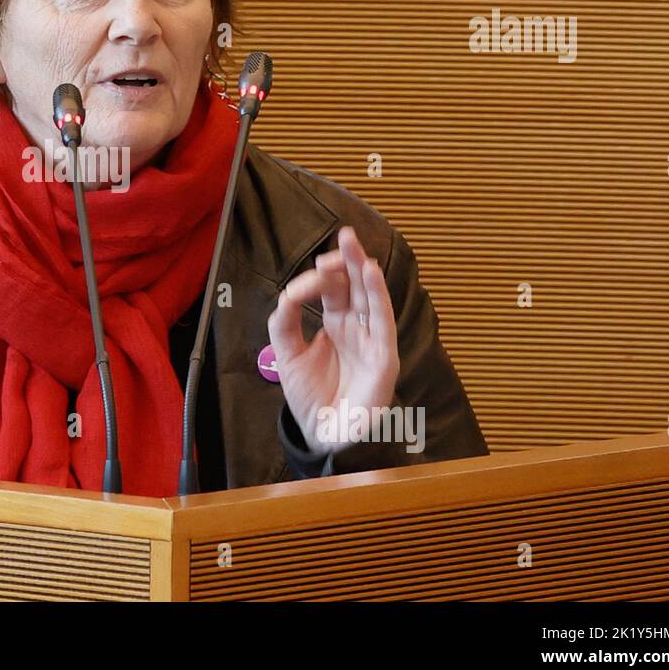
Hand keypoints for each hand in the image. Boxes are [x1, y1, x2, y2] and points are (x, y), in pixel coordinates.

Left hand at [266, 226, 400, 456]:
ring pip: (370, 296)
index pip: (332, 291)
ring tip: (354, 243)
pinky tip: (370, 273)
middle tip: (344, 234)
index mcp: (335, 326)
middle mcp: (356, 329)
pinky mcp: (383, 356)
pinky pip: (382, 320)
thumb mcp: (287, 353)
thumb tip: (288, 293)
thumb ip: (285, 322)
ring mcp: (371, 340)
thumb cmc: (311, 397)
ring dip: (362, 268)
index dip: (319, 279)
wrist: (323, 436)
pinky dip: (378, 295)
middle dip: (348, 261)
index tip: (305, 279)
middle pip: (355, 286)